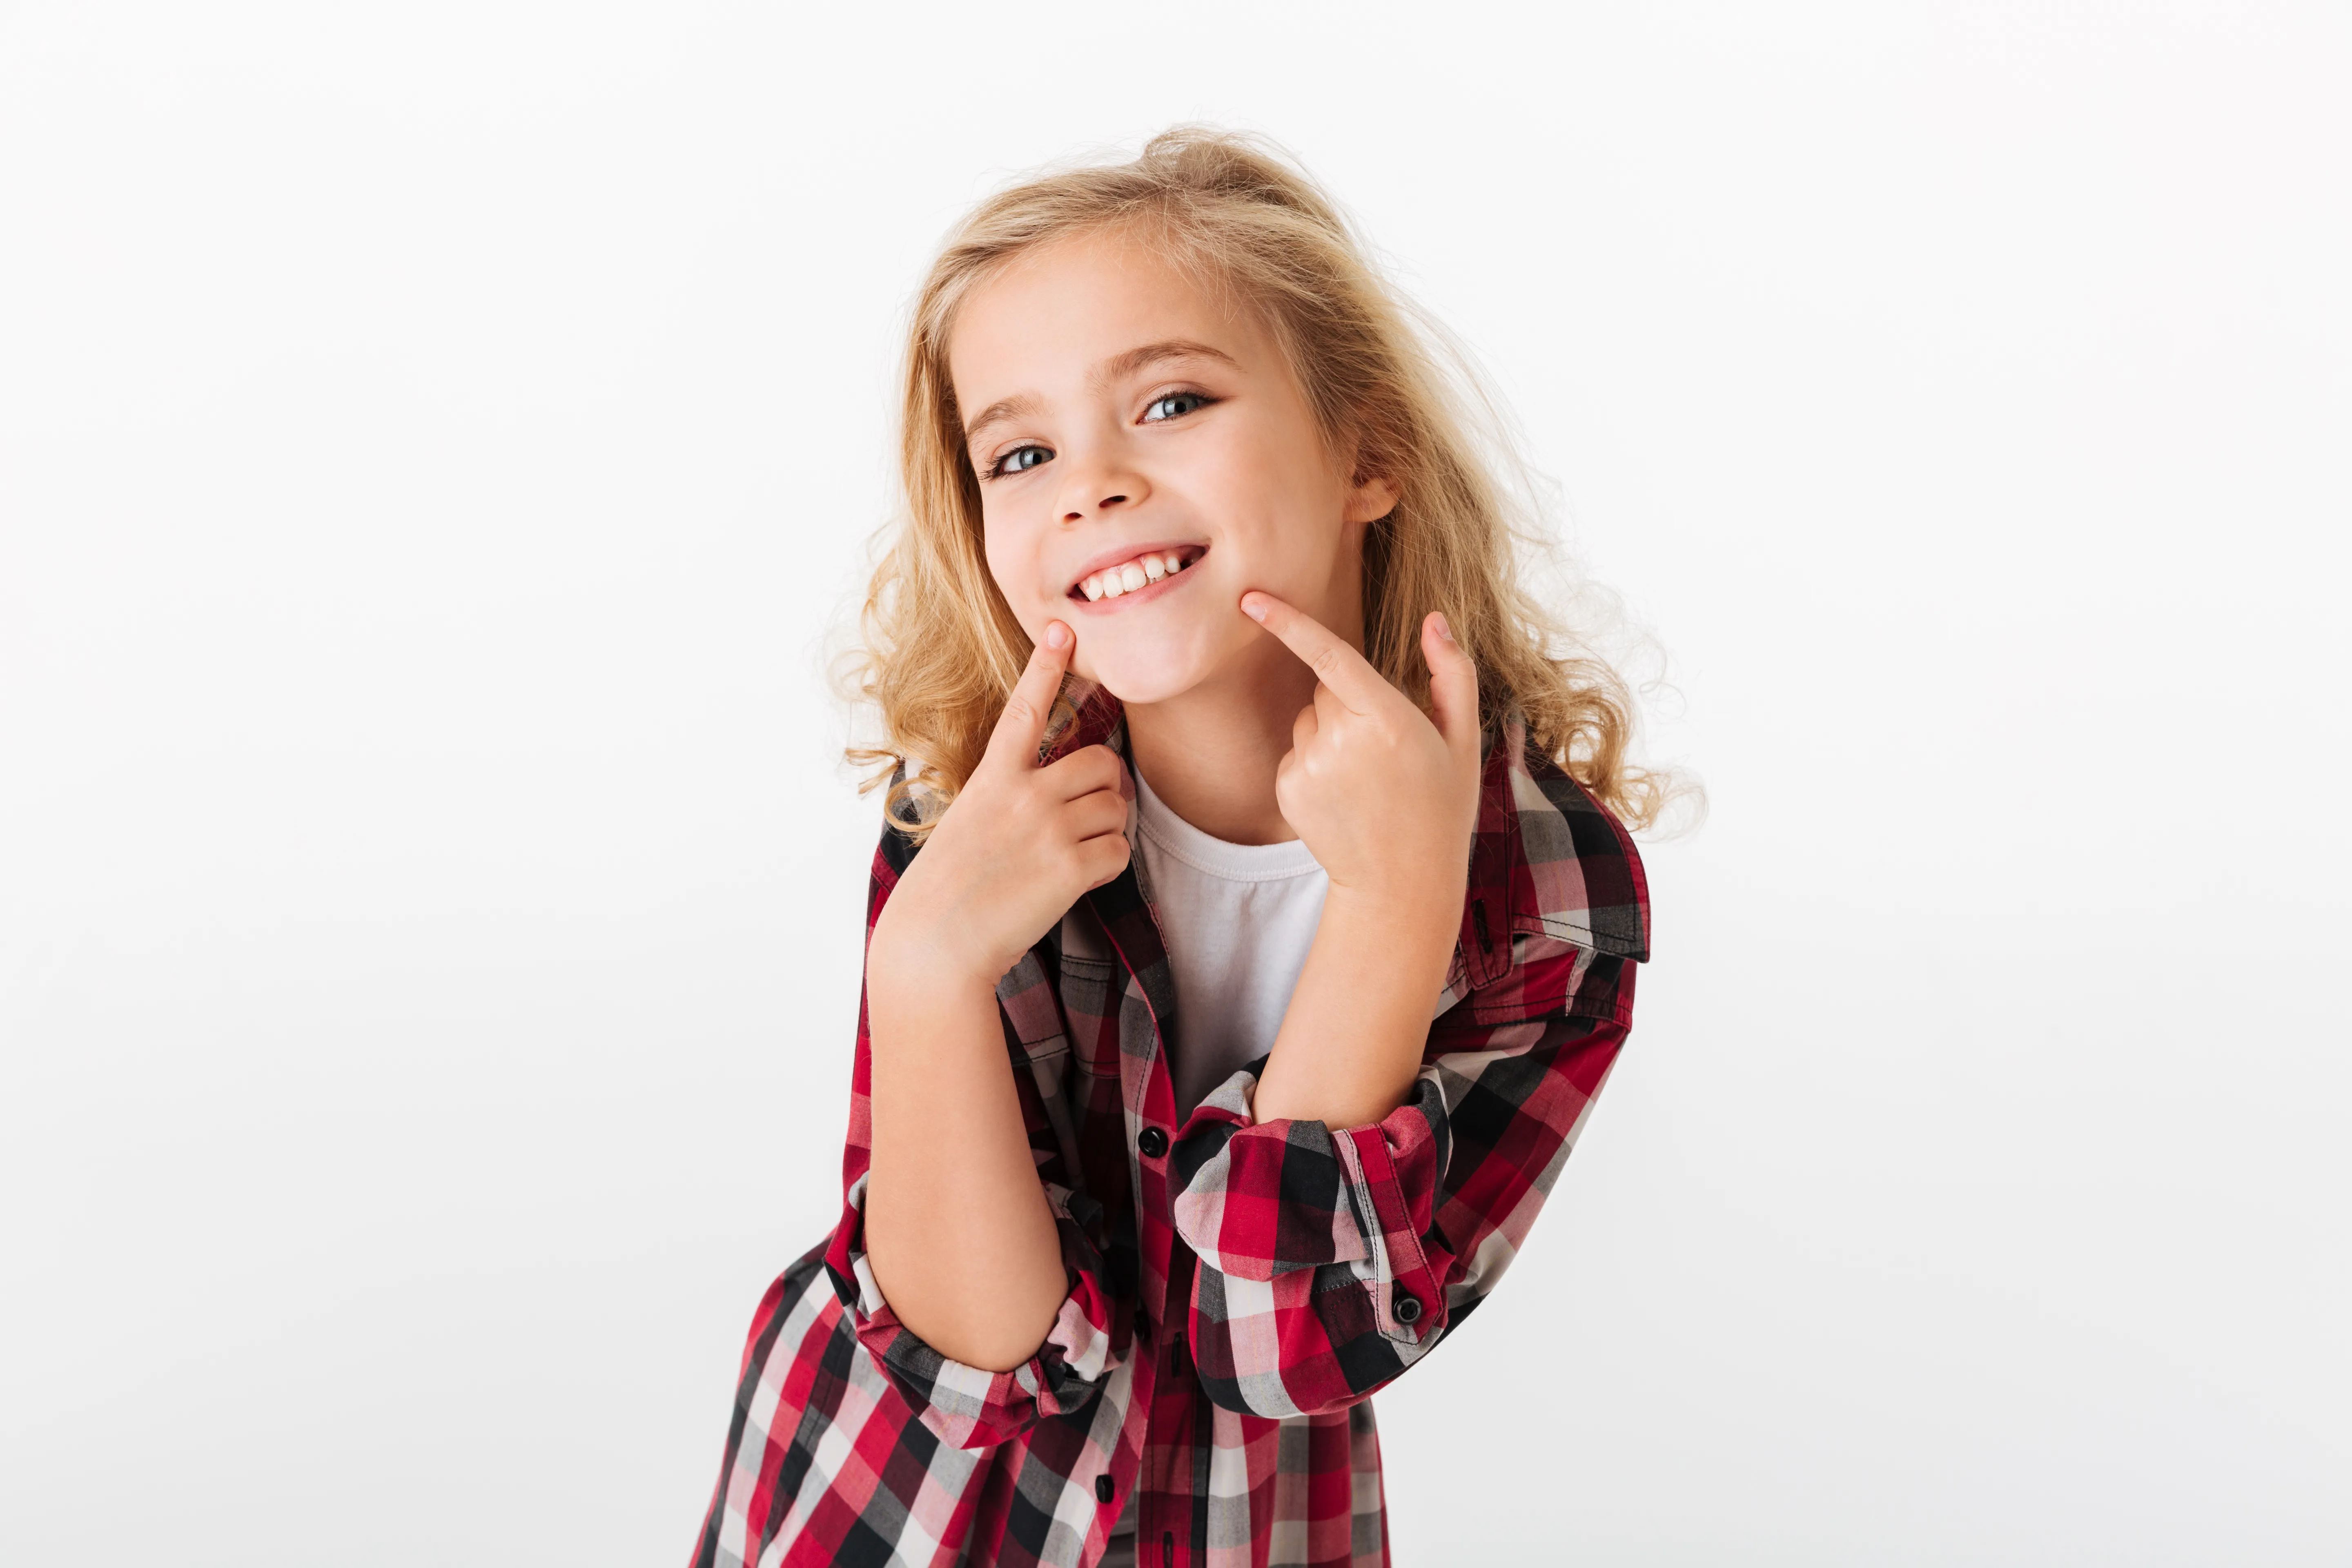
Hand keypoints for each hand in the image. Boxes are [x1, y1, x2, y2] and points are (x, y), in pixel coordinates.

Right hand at [871, 620, 1131, 989]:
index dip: (1046, 667)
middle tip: (1093, 810)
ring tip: (1075, 853)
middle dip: (1108, 785)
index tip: (1063, 630)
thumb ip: (1006, 799)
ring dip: (1108, 828)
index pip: (1024, 709)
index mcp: (992, 778)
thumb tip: (1057, 792)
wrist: (936, 943)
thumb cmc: (947, 888)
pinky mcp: (1070, 868)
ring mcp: (1048, 829)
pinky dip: (1109, 864)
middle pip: (1101, 762)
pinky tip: (1080, 879)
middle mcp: (1023, 794)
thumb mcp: (967, 824)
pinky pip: (1119, 850)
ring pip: (1116, 806)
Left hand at [1240, 593, 1481, 904]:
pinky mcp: (1288, 788)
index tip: (1250, 598)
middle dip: (1347, 702)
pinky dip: (1314, 762)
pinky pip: (1295, 751)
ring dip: (1330, 733)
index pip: (1330, 655)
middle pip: (1325, 688)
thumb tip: (1434, 618)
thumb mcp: (1463, 740)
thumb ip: (1452, 672)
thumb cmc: (1441, 807)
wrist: (1402, 883)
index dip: (1288, 622)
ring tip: (1365, 777)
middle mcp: (1342, 740)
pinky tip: (1344, 795)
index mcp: (1388, 719)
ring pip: (1308, 719)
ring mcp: (1310, 766)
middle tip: (1383, 749)